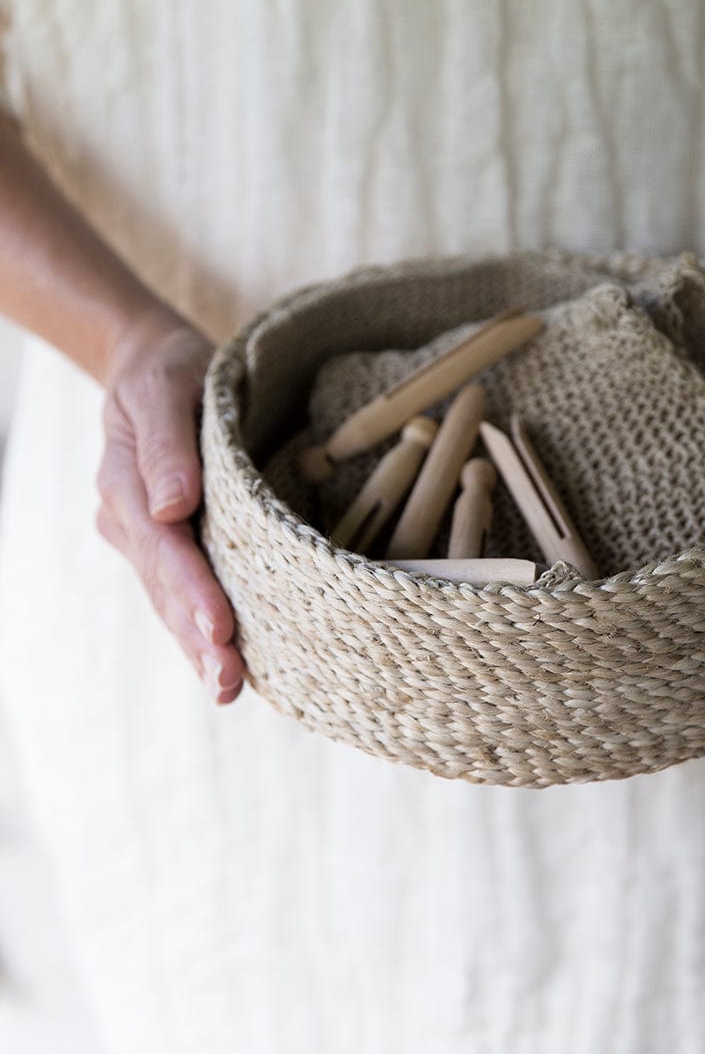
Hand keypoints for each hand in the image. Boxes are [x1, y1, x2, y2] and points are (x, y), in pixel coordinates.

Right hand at [95, 304, 245, 703]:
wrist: (151, 365)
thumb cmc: (167, 369)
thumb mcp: (165, 387)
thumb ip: (167, 446)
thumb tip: (171, 507)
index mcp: (126, 483)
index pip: (163, 545)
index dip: (191, 587)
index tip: (219, 626)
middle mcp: (130, 518)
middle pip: (165, 586)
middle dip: (198, 636)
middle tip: (228, 681)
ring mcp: (144, 536)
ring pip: (170, 599)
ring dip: (198, 646)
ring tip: (227, 688)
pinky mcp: (166, 542)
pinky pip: (180, 592)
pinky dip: (198, 629)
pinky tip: (221, 667)